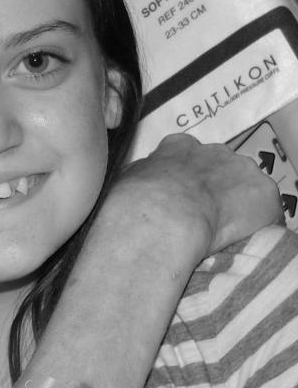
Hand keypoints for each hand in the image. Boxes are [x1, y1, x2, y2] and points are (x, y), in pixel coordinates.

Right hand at [109, 133, 281, 260]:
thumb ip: (140, 176)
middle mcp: (213, 150)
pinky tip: (239, 240)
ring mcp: (242, 169)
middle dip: (214, 188)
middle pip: (220, 167)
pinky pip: (265, 211)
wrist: (164, 218)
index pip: (186, 155)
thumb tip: (141, 181)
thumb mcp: (124, 181)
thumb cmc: (136, 202)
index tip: (181, 195)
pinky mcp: (264, 193)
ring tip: (221, 232)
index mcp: (177, 146)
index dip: (185, 177)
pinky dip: (256, 224)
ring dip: (236, 205)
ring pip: (244, 187)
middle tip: (202, 215)